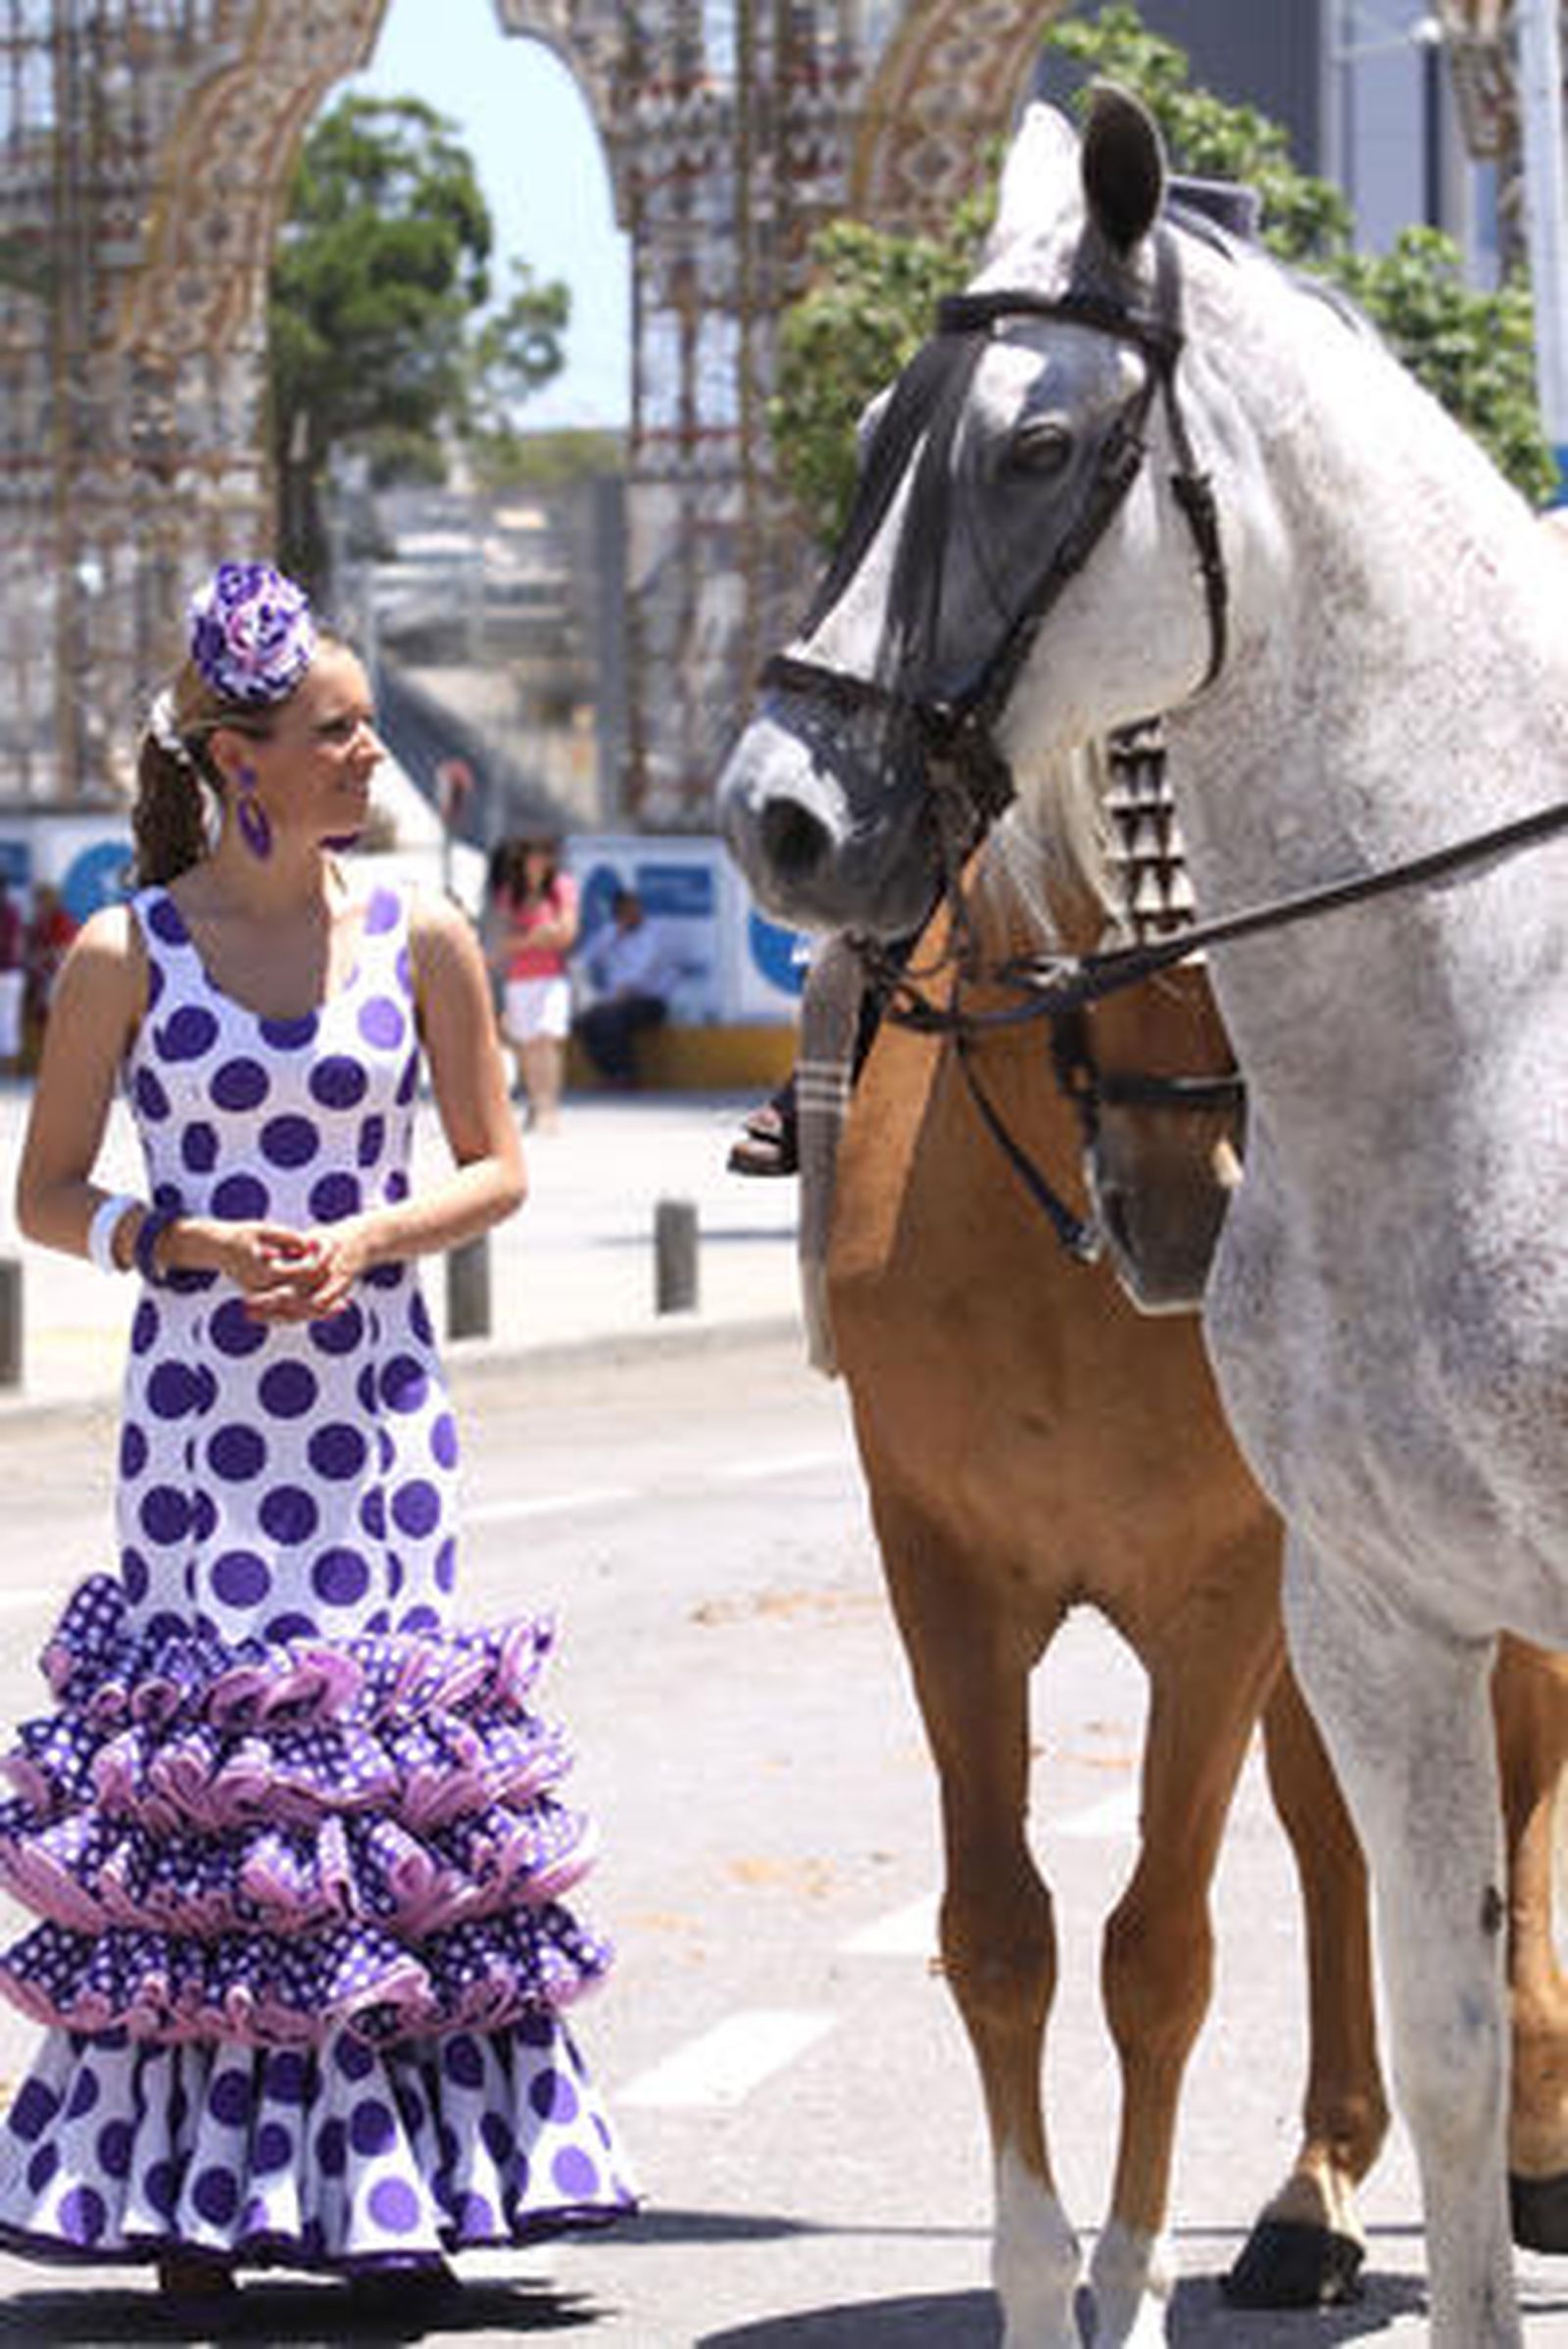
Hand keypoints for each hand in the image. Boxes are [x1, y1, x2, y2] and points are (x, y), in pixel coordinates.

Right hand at [164, 1216, 370, 1322]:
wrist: (215, 1248)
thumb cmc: (239, 1236)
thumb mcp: (262, 1230)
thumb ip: (286, 1238)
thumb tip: (309, 1243)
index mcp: (262, 1271)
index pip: (298, 1275)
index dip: (319, 1270)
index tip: (336, 1270)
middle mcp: (261, 1289)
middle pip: (299, 1301)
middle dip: (324, 1301)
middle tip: (346, 1300)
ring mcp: (260, 1297)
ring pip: (293, 1312)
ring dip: (318, 1313)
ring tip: (342, 1307)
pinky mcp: (262, 1300)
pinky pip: (285, 1313)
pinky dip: (306, 1313)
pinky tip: (324, 1309)